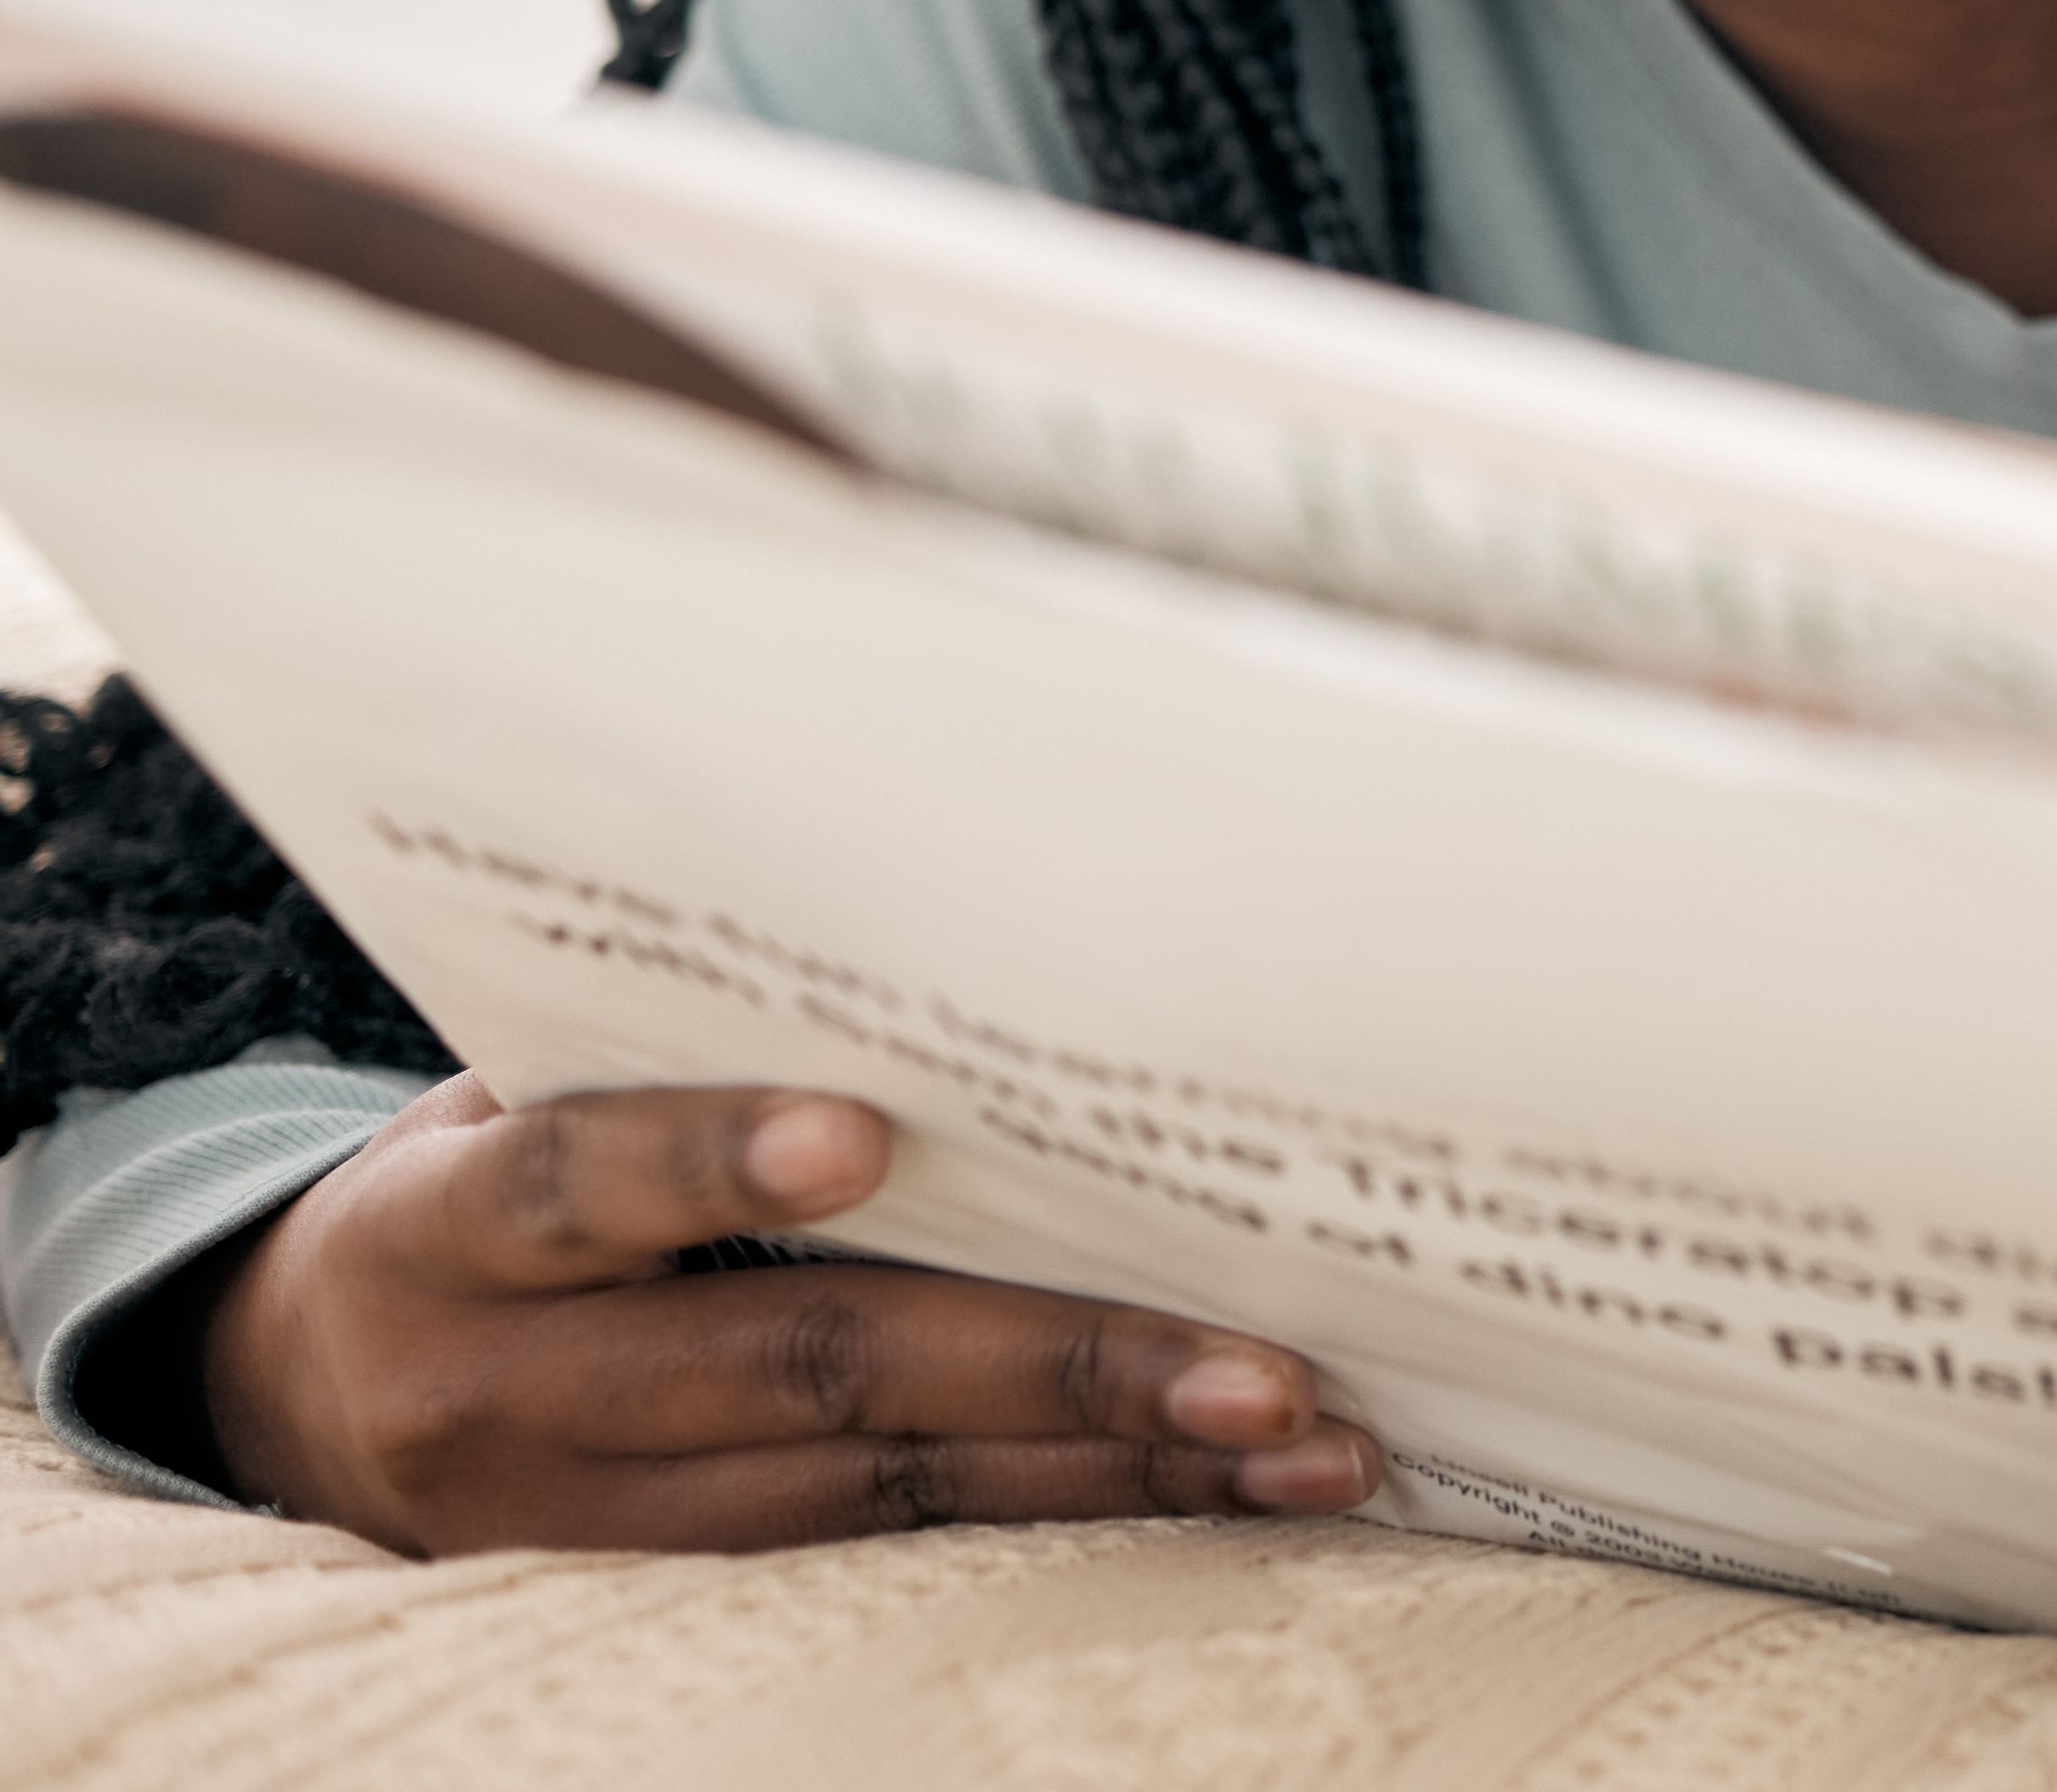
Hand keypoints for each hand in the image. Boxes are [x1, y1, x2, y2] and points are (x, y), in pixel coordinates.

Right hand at [197, 1073, 1380, 1551]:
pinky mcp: (663, 1585)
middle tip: (1258, 1365)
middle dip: (1053, 1362)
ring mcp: (583, 1516)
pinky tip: (1217, 1492)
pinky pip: (889, 1539)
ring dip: (1113, 1468)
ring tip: (1301, 1442)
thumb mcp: (499, 1096)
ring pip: (882, 1486)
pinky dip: (1068, 1510)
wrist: (283, 1390)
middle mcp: (505, 1393)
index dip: (714, 1158)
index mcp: (443, 1233)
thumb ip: (659, 1047)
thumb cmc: (459, 1190)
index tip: (867, 1135)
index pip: (578, 1182)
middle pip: (802, 1366)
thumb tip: (926, 942)